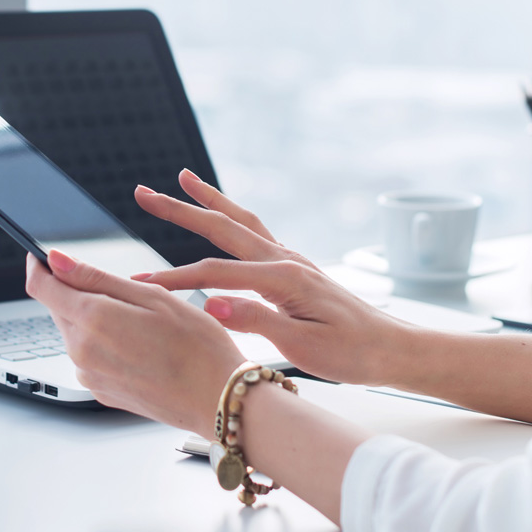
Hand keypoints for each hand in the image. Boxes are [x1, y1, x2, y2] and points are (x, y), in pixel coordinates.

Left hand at [25, 251, 245, 436]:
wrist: (216, 399)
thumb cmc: (197, 346)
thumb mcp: (151, 296)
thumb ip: (96, 278)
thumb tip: (55, 260)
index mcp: (92, 320)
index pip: (40, 287)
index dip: (38, 265)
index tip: (43, 255)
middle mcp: (82, 351)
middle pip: (58, 309)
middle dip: (77, 293)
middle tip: (122, 293)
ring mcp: (89, 375)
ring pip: (75, 332)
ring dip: (93, 320)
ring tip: (140, 323)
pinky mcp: (100, 391)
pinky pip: (89, 357)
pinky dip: (104, 345)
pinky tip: (138, 346)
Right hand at [132, 169, 409, 386]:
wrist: (390, 348)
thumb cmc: (350, 352)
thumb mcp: (303, 345)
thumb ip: (257, 321)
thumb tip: (212, 305)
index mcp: (283, 277)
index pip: (215, 274)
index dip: (175, 279)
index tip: (141, 284)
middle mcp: (284, 259)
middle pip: (221, 227)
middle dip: (179, 209)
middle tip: (143, 193)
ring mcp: (290, 259)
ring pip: (239, 220)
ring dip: (208, 200)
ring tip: (183, 178)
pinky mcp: (294, 267)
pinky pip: (255, 232)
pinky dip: (231, 216)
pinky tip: (223, 215)